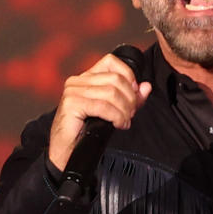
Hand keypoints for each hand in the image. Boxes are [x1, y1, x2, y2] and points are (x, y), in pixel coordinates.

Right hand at [47, 52, 151, 170]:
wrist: (66, 152)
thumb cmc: (85, 132)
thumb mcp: (112, 111)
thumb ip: (130, 98)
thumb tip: (146, 87)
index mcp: (86, 78)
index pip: (111, 62)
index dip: (128, 76)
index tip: (134, 94)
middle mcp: (77, 81)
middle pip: (115, 79)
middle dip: (130, 98)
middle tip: (130, 113)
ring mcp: (73, 91)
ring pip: (111, 92)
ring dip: (124, 110)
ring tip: (124, 121)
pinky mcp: (71, 103)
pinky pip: (103, 106)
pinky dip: (116, 116)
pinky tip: (118, 124)